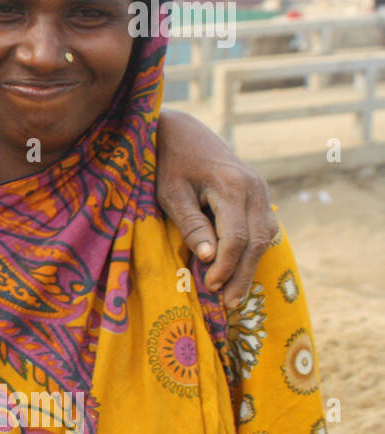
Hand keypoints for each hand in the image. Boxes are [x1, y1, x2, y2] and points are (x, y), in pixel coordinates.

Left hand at [155, 111, 277, 306]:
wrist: (182, 130)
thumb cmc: (168, 162)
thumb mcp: (170, 192)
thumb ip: (191, 223)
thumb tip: (210, 258)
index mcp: (232, 185)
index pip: (236, 236)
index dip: (226, 265)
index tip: (210, 286)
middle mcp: (254, 188)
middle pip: (256, 241)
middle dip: (242, 274)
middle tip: (229, 304)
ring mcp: (260, 190)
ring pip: (264, 236)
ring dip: (250, 266)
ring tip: (234, 295)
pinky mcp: (257, 194)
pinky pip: (262, 227)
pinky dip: (252, 251)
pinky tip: (239, 270)